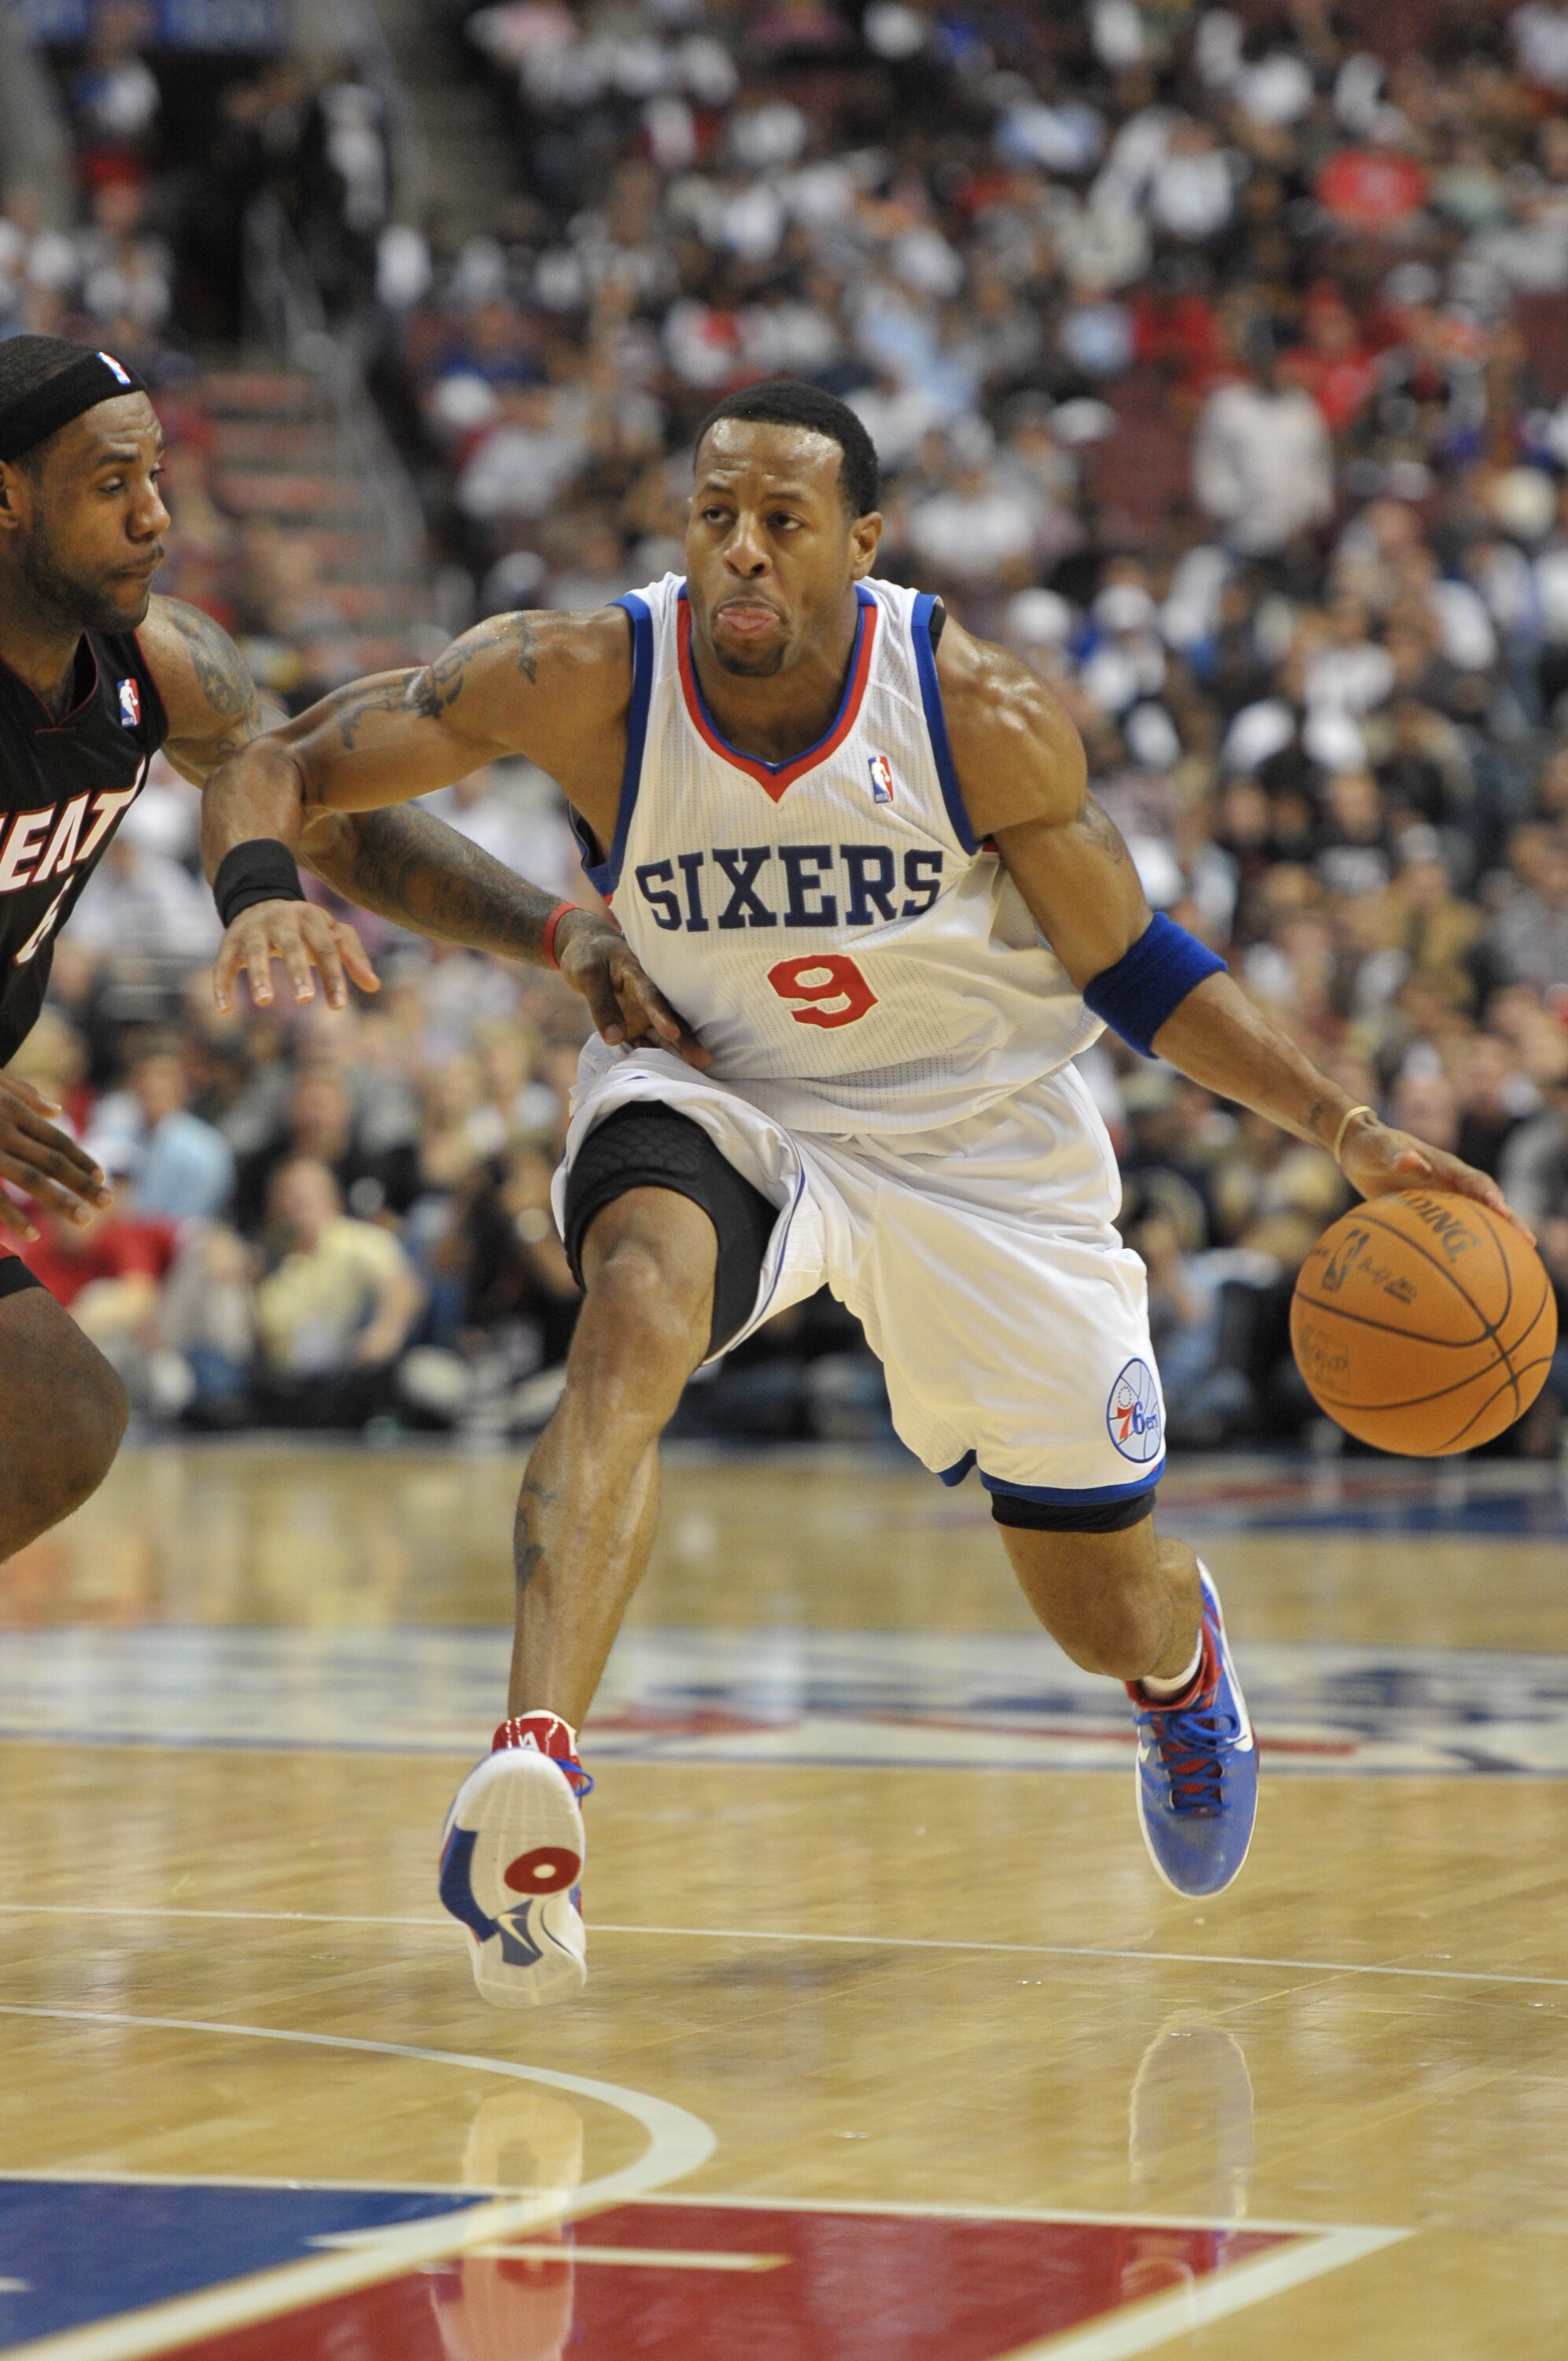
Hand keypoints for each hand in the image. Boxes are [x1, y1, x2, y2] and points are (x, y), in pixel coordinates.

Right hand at [0, 1073, 111, 1238]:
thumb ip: (25, 1094)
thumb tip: (56, 1110)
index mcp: (12, 1110)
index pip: (57, 1139)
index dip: (81, 1159)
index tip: (102, 1178)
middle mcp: (4, 1128)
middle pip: (52, 1160)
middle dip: (81, 1183)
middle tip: (109, 1204)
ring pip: (31, 1177)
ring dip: (59, 1201)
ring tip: (84, 1221)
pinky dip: (13, 1216)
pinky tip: (32, 1235)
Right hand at [213, 899, 380, 1014]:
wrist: (260, 898)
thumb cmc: (305, 926)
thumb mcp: (331, 933)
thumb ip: (352, 956)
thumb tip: (374, 986)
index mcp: (311, 919)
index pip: (326, 949)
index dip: (333, 976)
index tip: (338, 1006)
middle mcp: (281, 921)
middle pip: (291, 945)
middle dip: (298, 970)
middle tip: (306, 998)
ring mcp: (253, 929)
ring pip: (255, 951)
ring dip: (259, 975)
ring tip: (265, 1001)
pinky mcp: (230, 941)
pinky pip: (223, 963)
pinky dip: (221, 984)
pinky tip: (225, 1010)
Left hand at [555, 912, 710, 1069]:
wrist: (586, 951)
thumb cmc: (587, 956)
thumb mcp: (587, 975)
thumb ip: (600, 1005)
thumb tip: (614, 1039)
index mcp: (637, 974)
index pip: (651, 995)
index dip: (662, 1014)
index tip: (672, 1032)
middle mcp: (646, 996)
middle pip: (669, 1019)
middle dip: (685, 1041)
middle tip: (704, 1061)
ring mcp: (643, 1012)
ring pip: (663, 1036)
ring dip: (677, 1054)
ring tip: (698, 1073)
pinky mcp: (636, 1025)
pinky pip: (647, 1044)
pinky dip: (656, 1059)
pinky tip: (668, 1077)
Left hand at [1339, 1119, 1534, 1244]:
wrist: (1358, 1151)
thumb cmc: (1371, 1146)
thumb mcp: (1380, 1147)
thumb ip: (1396, 1154)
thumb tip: (1411, 1161)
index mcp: (1445, 1167)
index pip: (1475, 1182)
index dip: (1490, 1195)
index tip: (1502, 1211)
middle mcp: (1450, 1183)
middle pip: (1486, 1204)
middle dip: (1509, 1221)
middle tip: (1528, 1243)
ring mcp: (1442, 1199)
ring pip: (1474, 1219)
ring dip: (1494, 1237)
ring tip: (1514, 1262)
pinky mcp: (1429, 1213)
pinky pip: (1449, 1230)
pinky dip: (1461, 1245)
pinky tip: (1464, 1270)